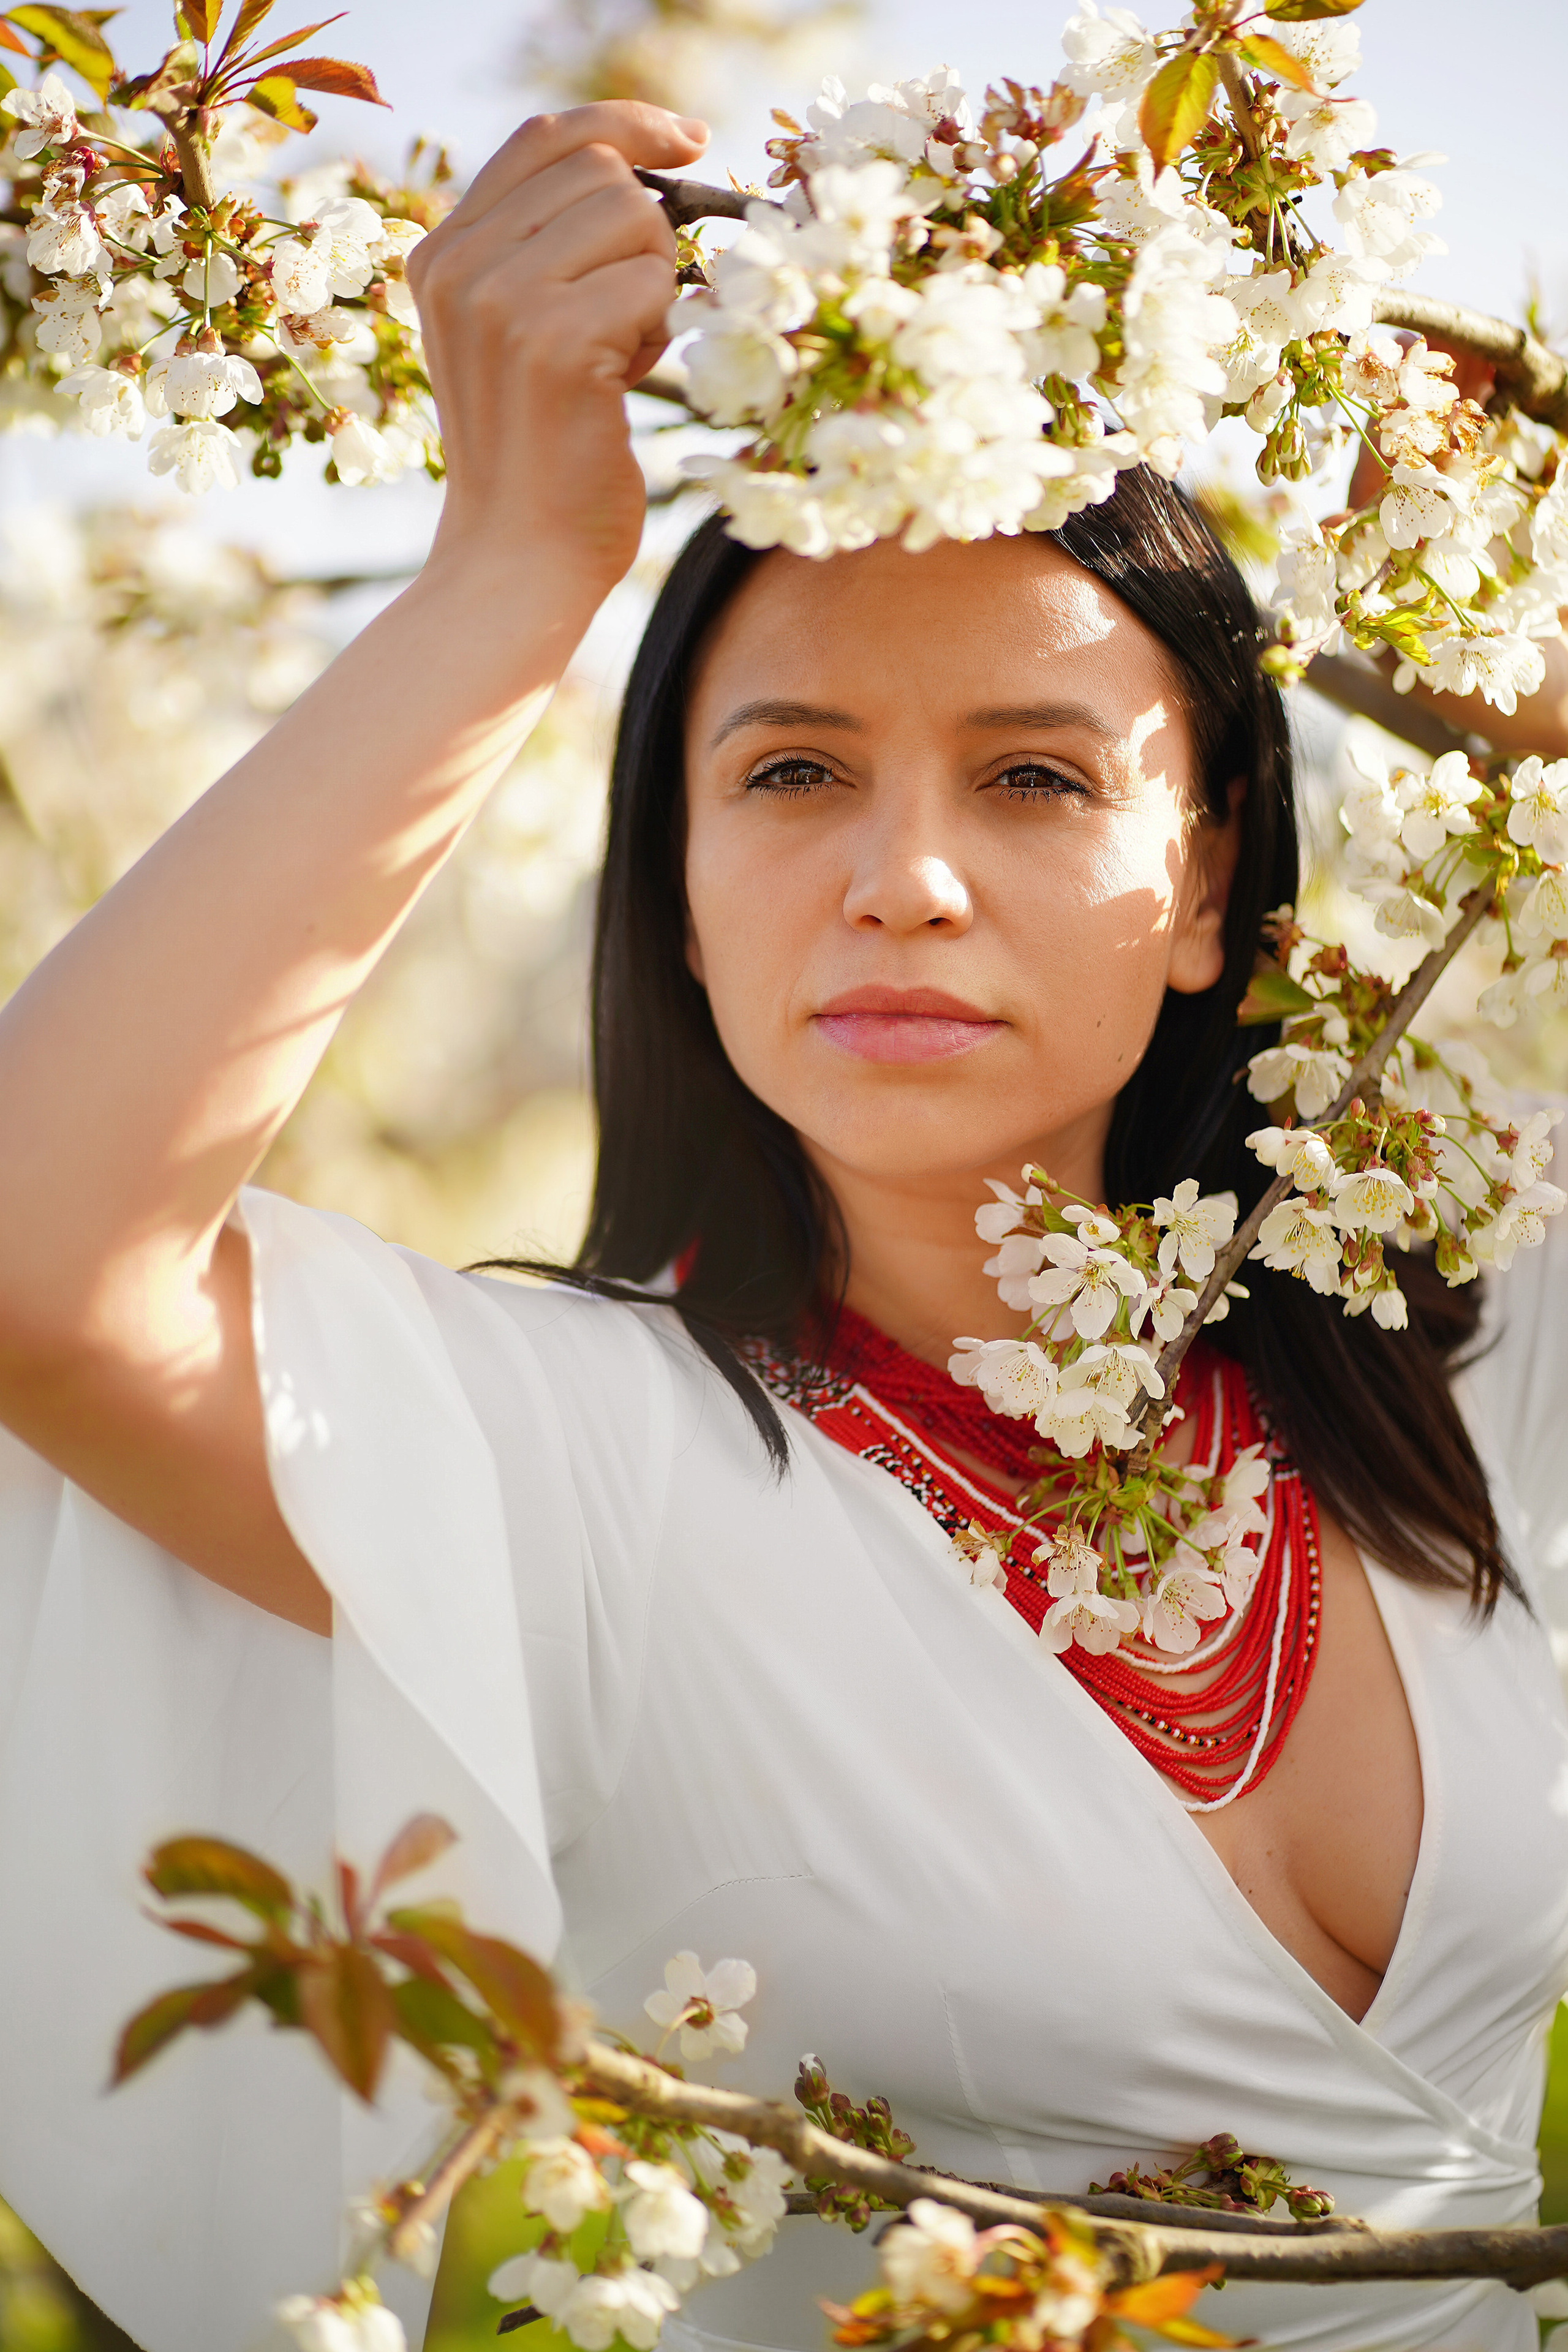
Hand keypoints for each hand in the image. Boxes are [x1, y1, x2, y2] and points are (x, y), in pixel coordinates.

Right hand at [408, 102, 709, 604]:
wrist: (517, 561)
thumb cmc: (541, 457)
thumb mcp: (518, 337)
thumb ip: (545, 254)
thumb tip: (638, 174)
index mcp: (443, 254)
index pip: (546, 138)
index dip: (627, 126)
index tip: (688, 144)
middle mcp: (460, 264)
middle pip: (602, 173)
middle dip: (648, 241)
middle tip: (632, 322)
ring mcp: (501, 300)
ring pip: (635, 219)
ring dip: (656, 286)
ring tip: (621, 357)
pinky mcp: (554, 342)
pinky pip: (654, 284)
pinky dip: (661, 332)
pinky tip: (625, 384)